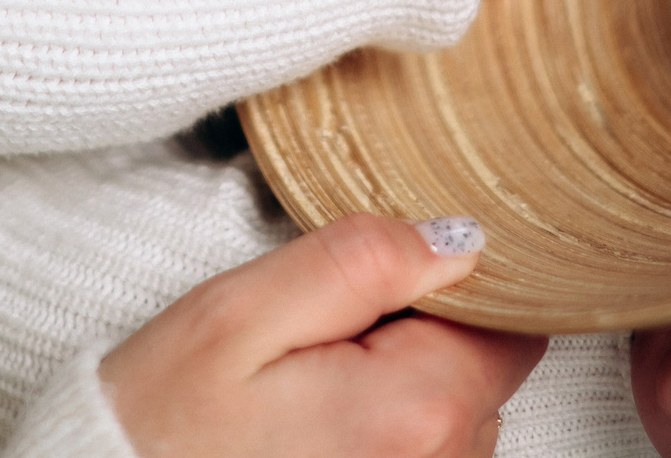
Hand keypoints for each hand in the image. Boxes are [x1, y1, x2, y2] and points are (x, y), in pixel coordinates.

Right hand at [102, 214, 544, 457]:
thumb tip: (459, 236)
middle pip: (485, 370)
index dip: (450, 282)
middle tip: (319, 339)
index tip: (377, 283)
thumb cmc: (161, 428)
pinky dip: (385, 434)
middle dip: (422, 336)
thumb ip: (360, 262)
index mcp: (419, 409)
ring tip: (308, 390)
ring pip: (457, 417)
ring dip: (402, 389)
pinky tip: (315, 432)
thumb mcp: (242, 314)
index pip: (508, 317)